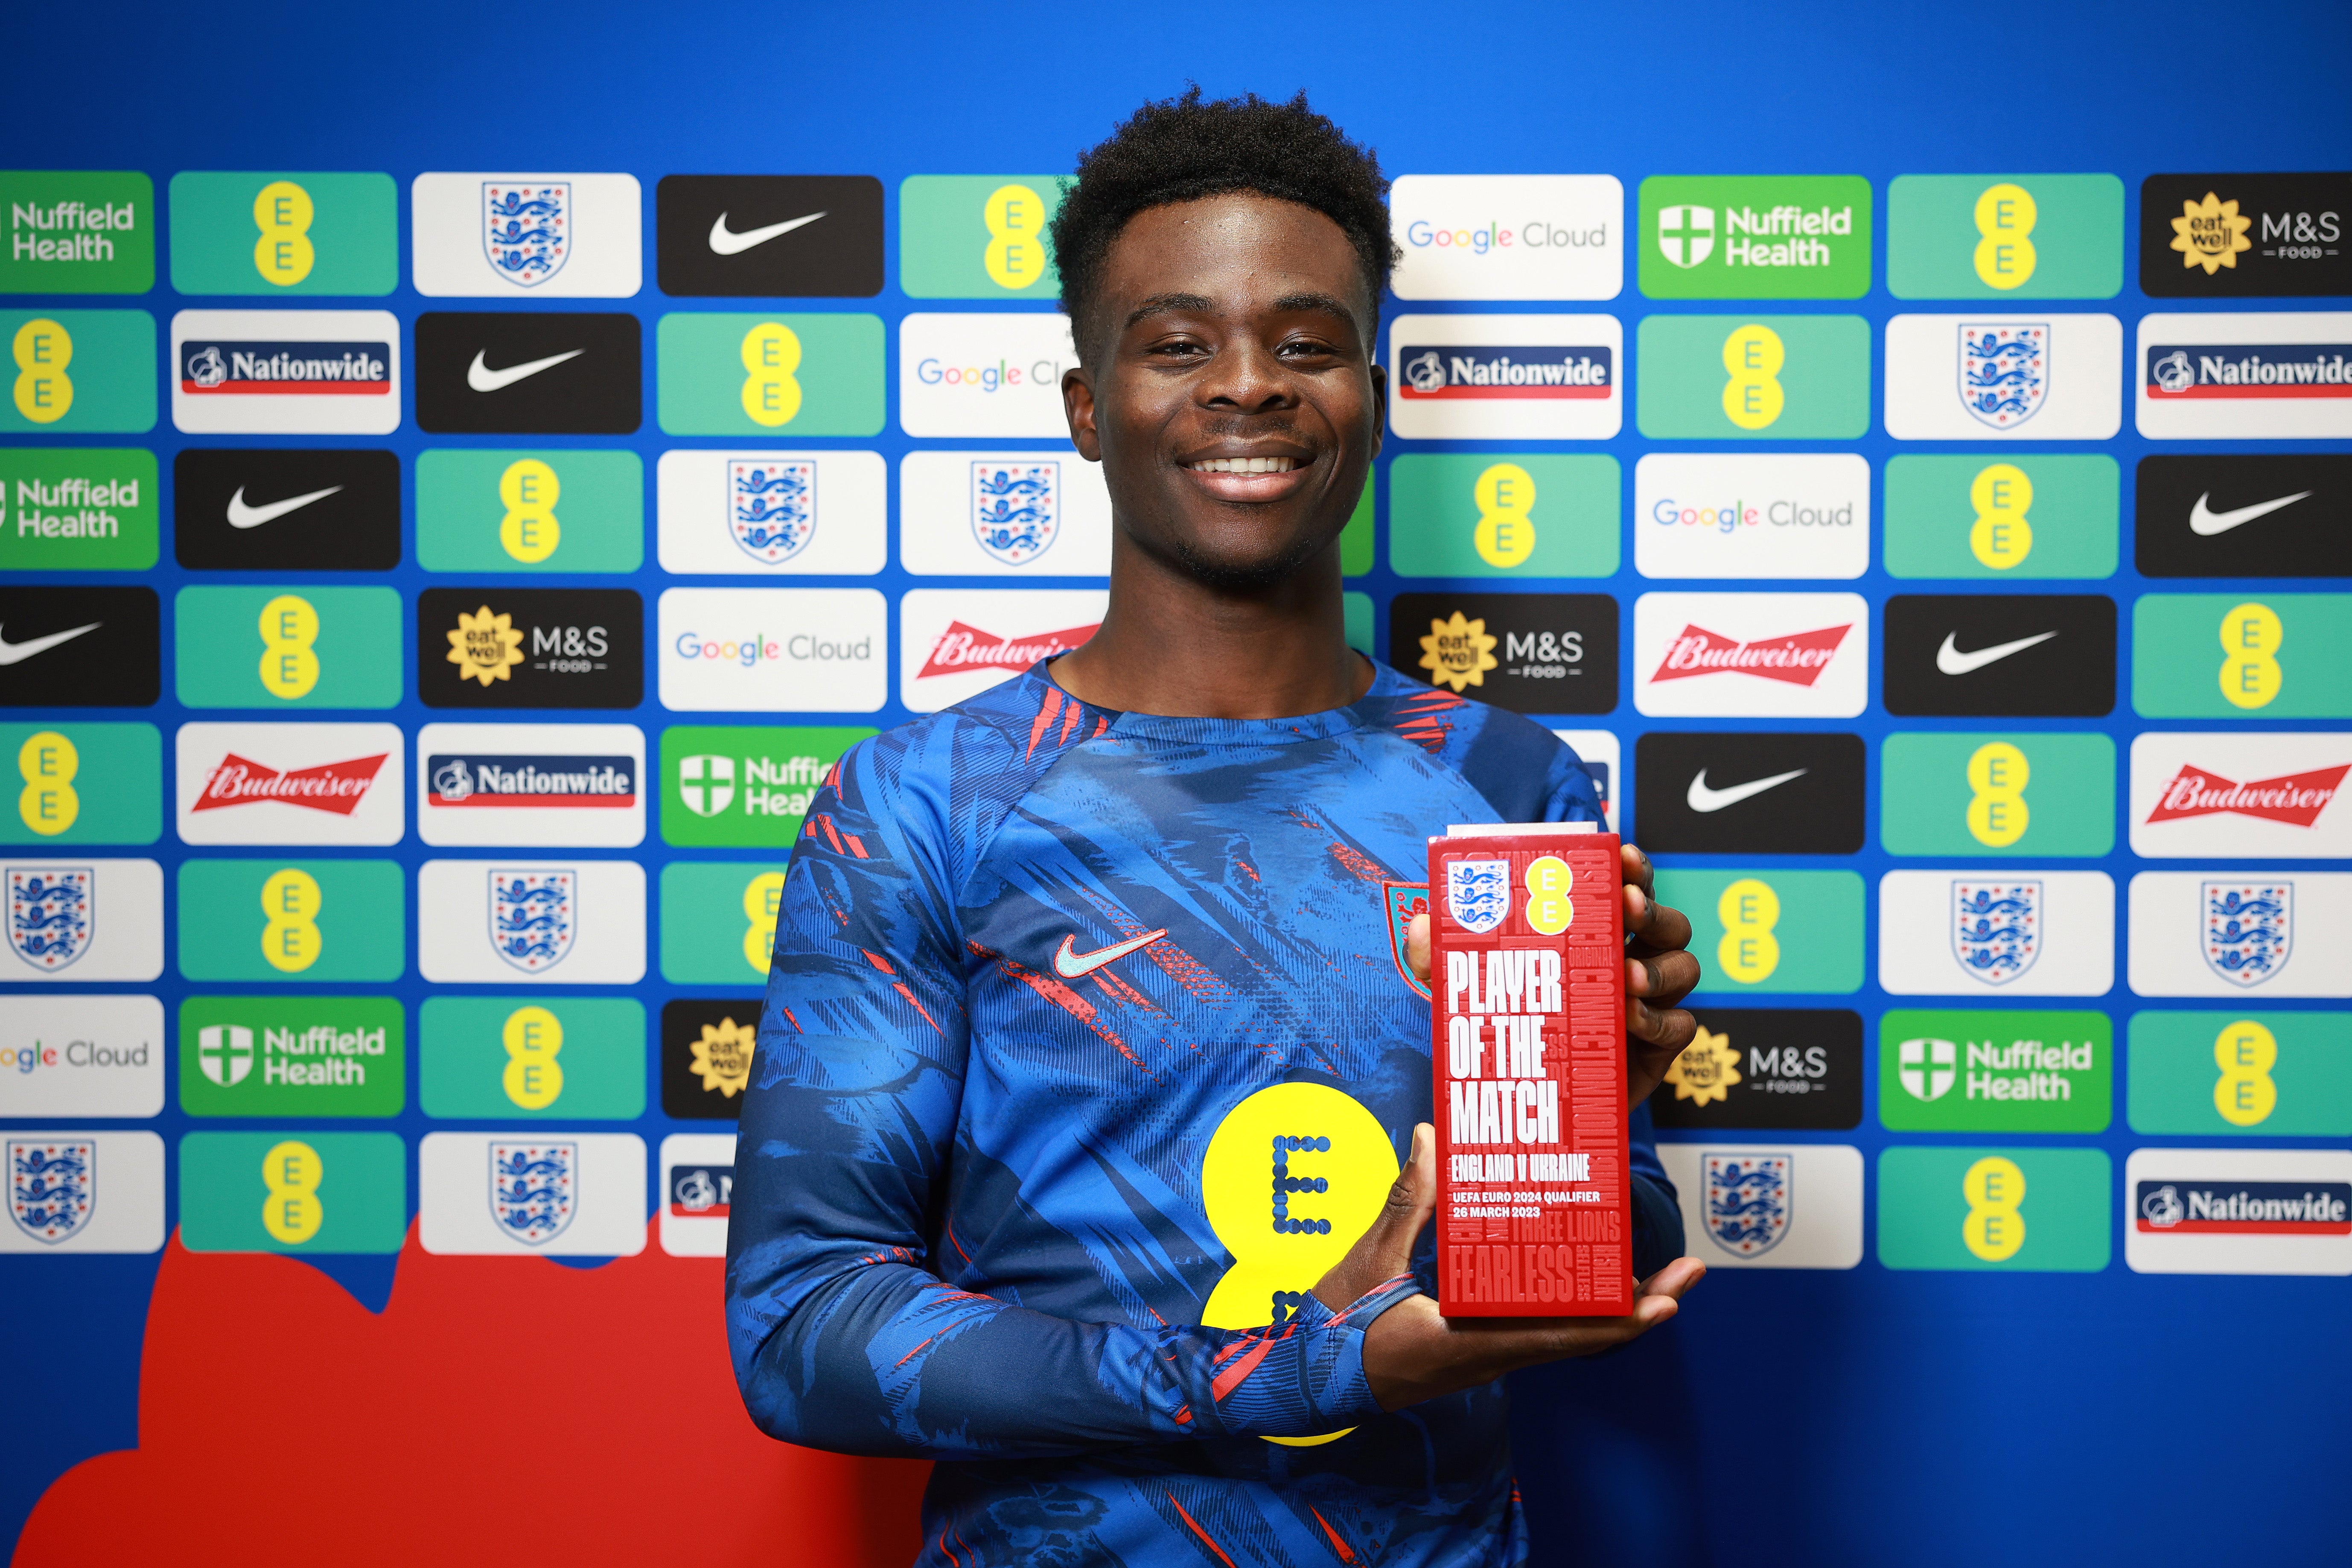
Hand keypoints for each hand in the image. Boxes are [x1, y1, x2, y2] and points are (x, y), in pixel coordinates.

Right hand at [1314, 1125, 1704, 1409]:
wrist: (1312, 1378)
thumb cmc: (1338, 1328)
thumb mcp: (1368, 1261)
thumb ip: (1405, 1201)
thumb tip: (1430, 1138)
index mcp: (1470, 1341)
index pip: (1562, 1337)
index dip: (1621, 1319)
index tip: (1668, 1299)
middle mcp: (1490, 1354)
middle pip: (1582, 1336)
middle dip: (1638, 1305)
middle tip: (1686, 1270)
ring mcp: (1487, 1352)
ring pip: (1565, 1334)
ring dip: (1612, 1304)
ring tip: (1653, 1268)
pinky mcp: (1476, 1343)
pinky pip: (1538, 1327)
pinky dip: (1571, 1303)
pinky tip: (1583, 1271)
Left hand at [1403, 840, 1700, 1109]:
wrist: (1522, 1108)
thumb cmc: (1501, 1033)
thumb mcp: (1460, 992)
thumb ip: (1435, 960)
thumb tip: (1421, 924)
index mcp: (1591, 933)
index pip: (1625, 886)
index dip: (1633, 868)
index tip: (1624, 855)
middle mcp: (1628, 959)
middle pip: (1667, 921)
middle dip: (1652, 908)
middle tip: (1627, 908)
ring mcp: (1648, 1003)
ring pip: (1684, 967)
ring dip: (1659, 966)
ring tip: (1626, 976)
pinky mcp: (1657, 1048)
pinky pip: (1681, 1026)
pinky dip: (1659, 1020)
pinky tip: (1629, 1021)